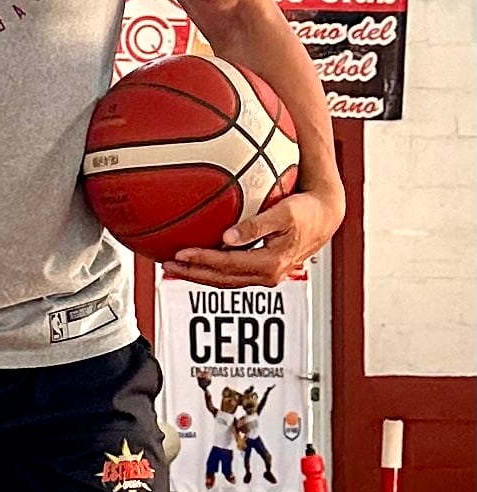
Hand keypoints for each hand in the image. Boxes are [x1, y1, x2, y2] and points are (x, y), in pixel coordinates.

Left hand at [160, 181, 344, 287]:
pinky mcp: (263, 271)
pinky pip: (231, 275)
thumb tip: (227, 236)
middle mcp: (268, 275)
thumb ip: (255, 225)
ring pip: (224, 280)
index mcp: (271, 263)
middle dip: (192, 273)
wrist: (325, 217)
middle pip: (221, 279)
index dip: (201, 260)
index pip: (227, 265)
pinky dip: (211, 271)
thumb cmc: (306, 211)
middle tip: (166, 263)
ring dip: (198, 274)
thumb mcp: (283, 214)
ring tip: (173, 266)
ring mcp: (265, 276)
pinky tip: (195, 262)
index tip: (179, 252)